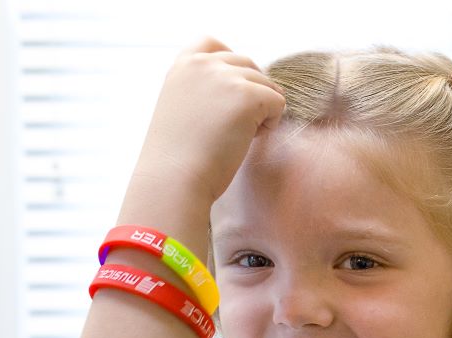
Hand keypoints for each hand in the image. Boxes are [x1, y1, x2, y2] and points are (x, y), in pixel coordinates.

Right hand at [130, 37, 286, 208]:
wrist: (173, 179)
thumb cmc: (178, 158)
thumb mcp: (181, 108)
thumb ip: (203, 90)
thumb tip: (242, 89)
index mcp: (183, 65)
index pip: (213, 43)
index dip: (232, 66)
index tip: (233, 93)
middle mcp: (203, 63)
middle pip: (249, 66)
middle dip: (251, 95)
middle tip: (234, 128)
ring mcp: (225, 77)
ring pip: (267, 84)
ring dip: (262, 111)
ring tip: (238, 136)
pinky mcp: (246, 95)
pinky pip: (278, 101)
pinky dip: (271, 123)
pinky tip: (248, 140)